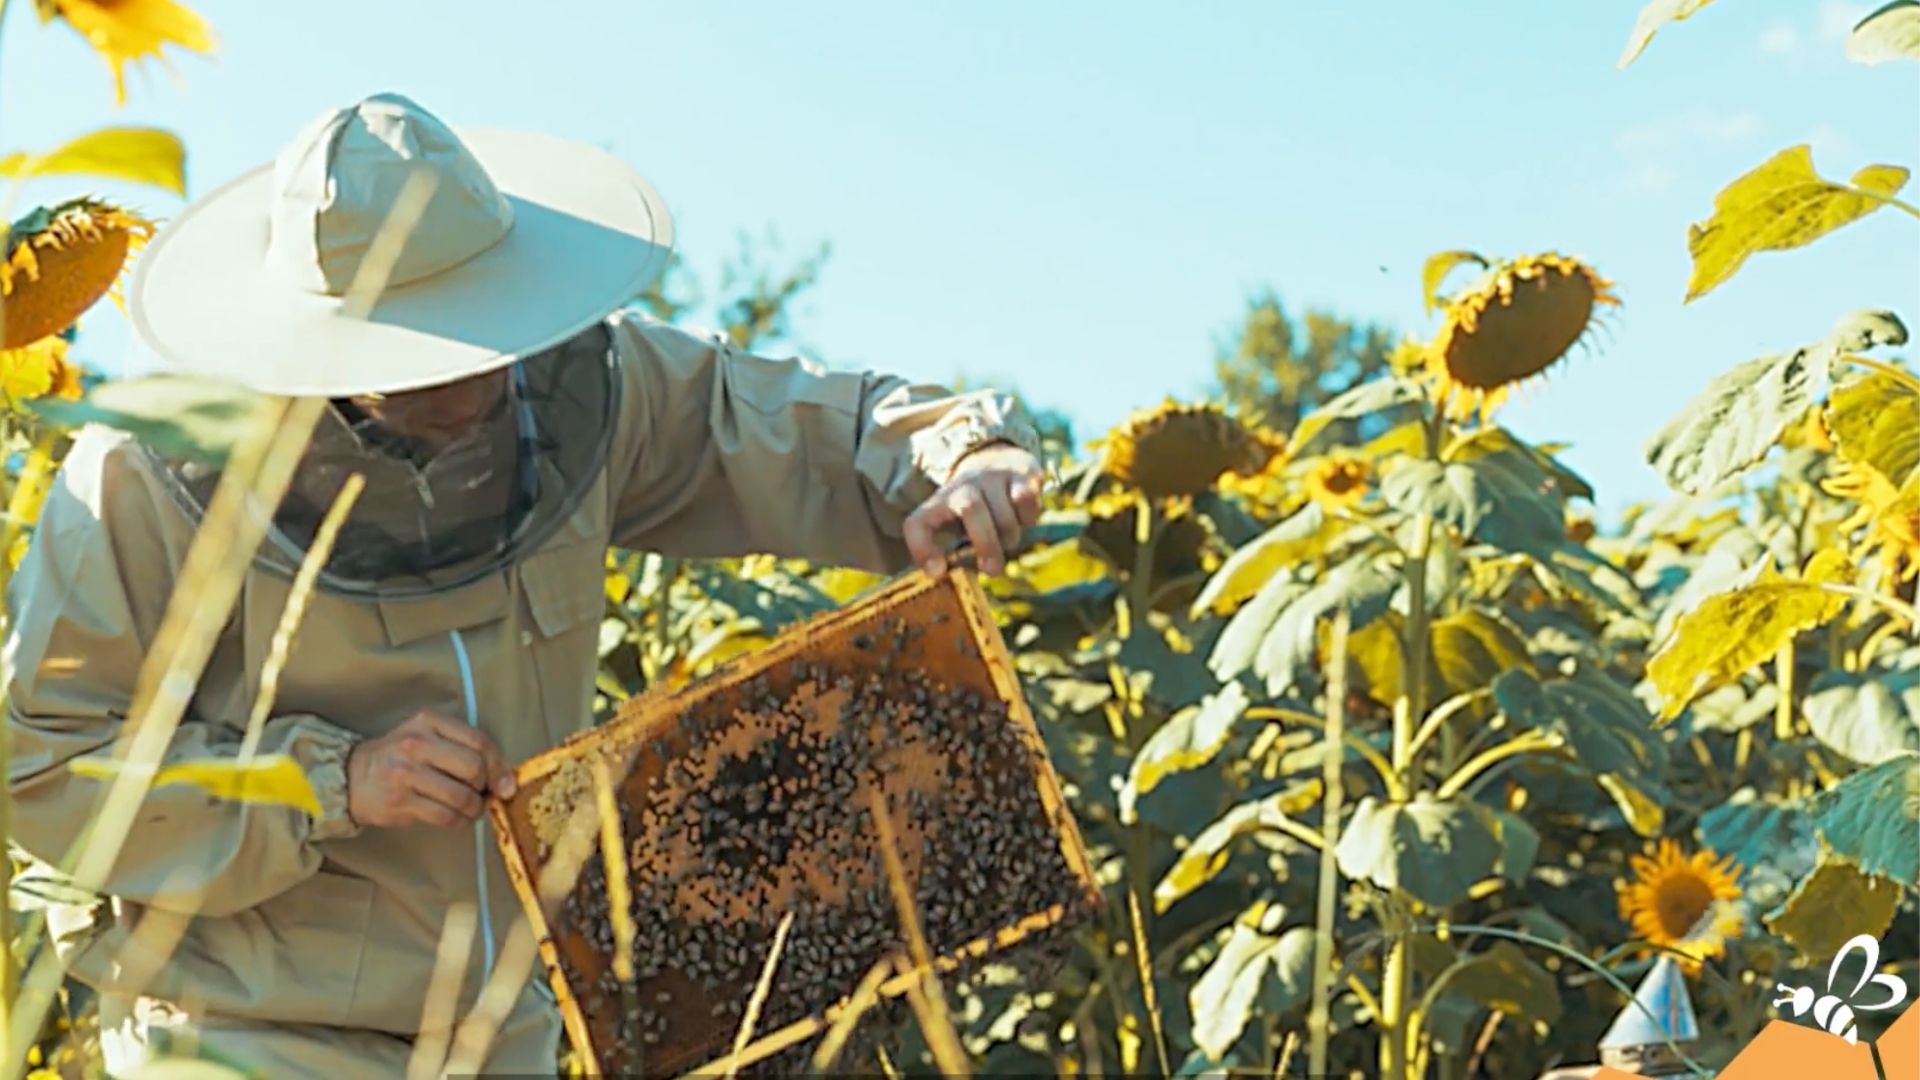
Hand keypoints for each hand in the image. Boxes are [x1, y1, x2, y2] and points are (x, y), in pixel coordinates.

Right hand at [345, 710, 515, 828]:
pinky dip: (458, 821)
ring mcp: (405, 773)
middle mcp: (417, 743)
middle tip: (481, 795)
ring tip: (470, 809)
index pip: (479, 741)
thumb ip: (465, 750)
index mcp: (429, 722)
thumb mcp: (429, 739)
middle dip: (484, 787)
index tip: (505, 784)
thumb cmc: (401, 758)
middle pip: (473, 767)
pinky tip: (456, 819)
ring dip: (473, 809)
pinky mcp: (399, 801)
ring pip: (460, 796)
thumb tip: (506, 782)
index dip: (499, 766)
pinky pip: (444, 816)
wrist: (353, 776)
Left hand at [903, 443, 1043, 576]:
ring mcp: (992, 475)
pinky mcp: (1020, 472)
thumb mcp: (957, 526)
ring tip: (1007, 541)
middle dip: (985, 545)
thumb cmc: (974, 509)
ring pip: (1003, 512)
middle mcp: (963, 485)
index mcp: (939, 502)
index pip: (917, 523)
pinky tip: (1023, 521)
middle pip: (971, 509)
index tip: (937, 572)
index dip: (922, 549)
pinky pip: (1026, 500)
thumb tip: (951, 577)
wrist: (996, 459)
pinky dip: (1028, 519)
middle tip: (992, 570)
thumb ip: (955, 554)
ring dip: (1009, 537)